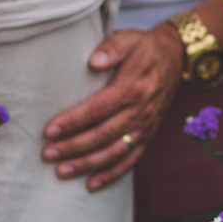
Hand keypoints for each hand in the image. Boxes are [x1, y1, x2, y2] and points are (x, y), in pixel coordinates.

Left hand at [41, 24, 183, 191]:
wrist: (175, 59)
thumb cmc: (143, 48)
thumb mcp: (129, 38)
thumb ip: (112, 46)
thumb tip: (94, 61)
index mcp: (131, 87)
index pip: (98, 109)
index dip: (73, 121)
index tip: (50, 130)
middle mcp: (139, 111)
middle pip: (103, 134)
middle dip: (74, 147)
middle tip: (47, 154)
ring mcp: (144, 126)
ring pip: (114, 151)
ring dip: (88, 164)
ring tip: (62, 171)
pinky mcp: (147, 135)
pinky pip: (130, 159)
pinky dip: (111, 174)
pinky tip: (91, 183)